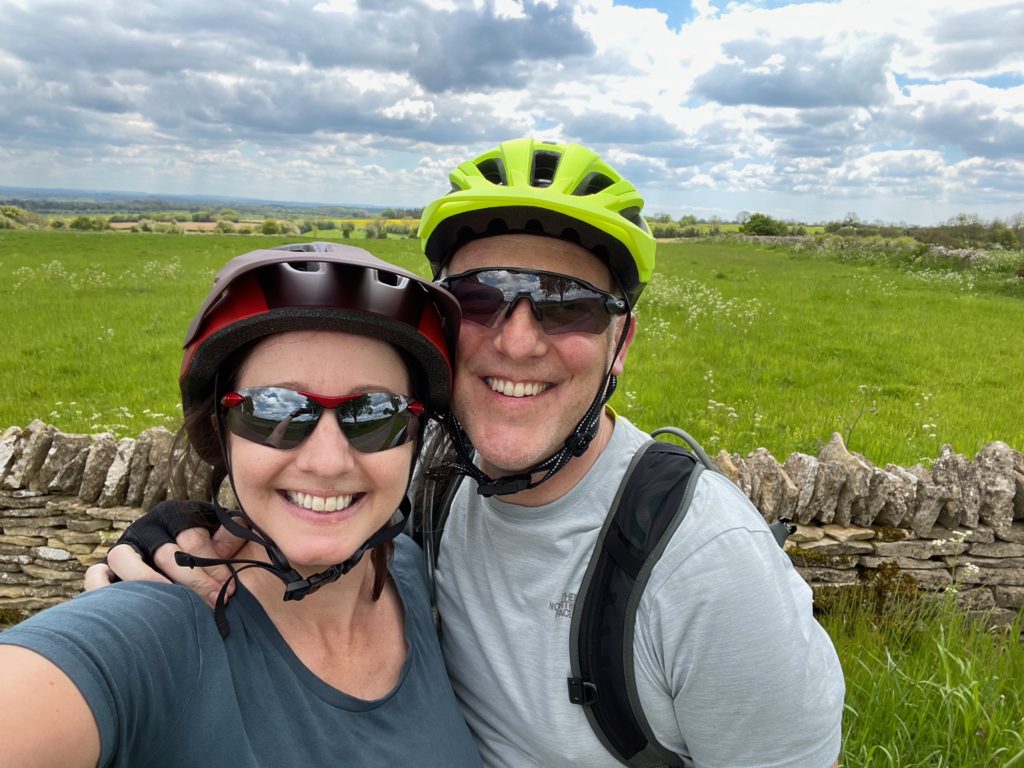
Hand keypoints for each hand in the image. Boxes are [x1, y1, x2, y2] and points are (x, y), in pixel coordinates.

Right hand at [83, 500, 244, 606]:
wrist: (199, 584)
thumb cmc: (219, 562)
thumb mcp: (233, 545)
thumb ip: (235, 535)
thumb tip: (231, 534)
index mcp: (178, 515)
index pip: (192, 538)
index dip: (212, 566)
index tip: (229, 589)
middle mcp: (149, 529)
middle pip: (165, 552)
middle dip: (193, 581)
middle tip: (212, 602)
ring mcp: (125, 549)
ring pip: (124, 558)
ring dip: (148, 582)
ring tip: (171, 604)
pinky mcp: (106, 571)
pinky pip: (96, 574)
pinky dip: (104, 586)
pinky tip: (130, 605)